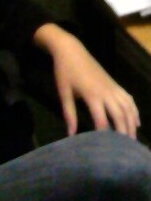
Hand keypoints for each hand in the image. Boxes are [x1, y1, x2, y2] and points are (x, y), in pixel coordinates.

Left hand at [33, 23, 139, 137]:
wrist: (71, 50)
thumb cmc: (64, 72)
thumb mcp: (63, 93)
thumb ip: (69, 114)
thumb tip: (71, 135)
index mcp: (92, 95)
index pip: (102, 120)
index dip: (105, 135)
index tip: (105, 148)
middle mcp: (106, 92)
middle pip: (120, 115)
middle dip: (123, 132)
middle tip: (126, 149)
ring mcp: (113, 87)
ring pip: (128, 108)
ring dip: (132, 124)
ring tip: (133, 139)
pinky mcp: (115, 83)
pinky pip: (129, 99)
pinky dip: (134, 111)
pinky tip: (137, 122)